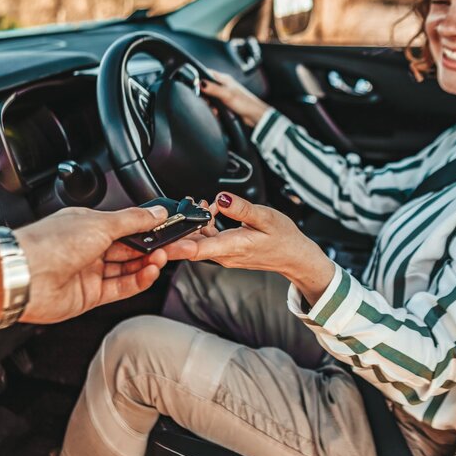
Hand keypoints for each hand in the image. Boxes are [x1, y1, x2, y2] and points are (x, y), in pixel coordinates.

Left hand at [13, 205, 169, 323]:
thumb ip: (133, 221)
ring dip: (146, 264)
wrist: (25, 276)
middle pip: (128, 248)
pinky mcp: (89, 295)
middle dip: (150, 247)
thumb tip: (156, 213)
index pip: (125, 226)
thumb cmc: (50, 244)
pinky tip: (150, 273)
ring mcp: (89, 272)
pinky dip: (138, 281)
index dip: (147, 228)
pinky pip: (121, 287)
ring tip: (163, 258)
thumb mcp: (100, 223)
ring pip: (126, 268)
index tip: (167, 228)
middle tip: (170, 245)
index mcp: (87, 225)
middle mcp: (88, 248)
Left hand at [165, 193, 334, 304]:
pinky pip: (207, 239)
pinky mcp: (225, 251)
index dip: (177, 245)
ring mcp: (224, 254)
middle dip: (180, 227)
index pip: (198, 249)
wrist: (293, 256)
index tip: (162, 241)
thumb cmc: (283, 238)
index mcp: (233, 246)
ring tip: (199, 203)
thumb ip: (241, 208)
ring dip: (194, 222)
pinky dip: (205, 225)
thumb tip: (221, 199)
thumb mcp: (266, 217)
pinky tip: (211, 211)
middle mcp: (224, 254)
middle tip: (177, 207)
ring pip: (198, 240)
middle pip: (191, 244)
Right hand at [200, 70, 270, 126]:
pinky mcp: (225, 104)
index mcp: (224, 79)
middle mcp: (223, 86)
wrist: (254, 116)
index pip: (207, 73)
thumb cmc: (245, 103)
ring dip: (209, 104)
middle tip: (206, 101)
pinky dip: (214, 109)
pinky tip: (217, 112)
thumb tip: (200, 83)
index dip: (199, 78)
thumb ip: (212, 88)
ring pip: (209, 98)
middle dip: (204, 96)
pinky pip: (214, 106)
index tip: (195, 85)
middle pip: (206, 87)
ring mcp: (224, 95)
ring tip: (214, 109)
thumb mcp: (226, 94)